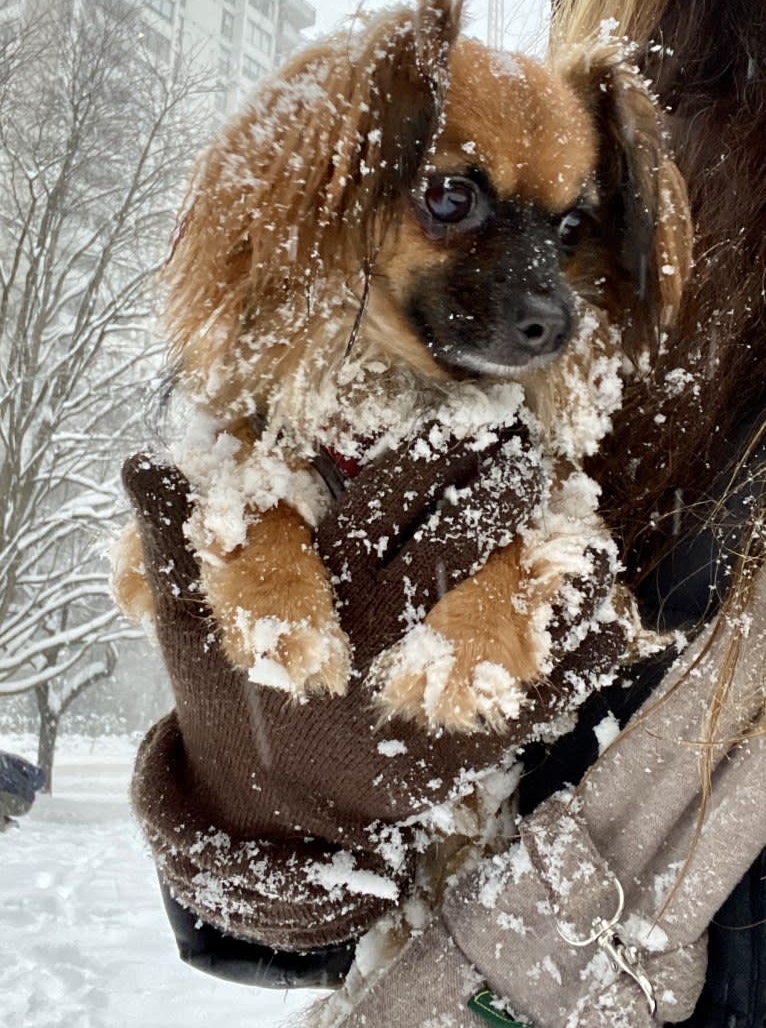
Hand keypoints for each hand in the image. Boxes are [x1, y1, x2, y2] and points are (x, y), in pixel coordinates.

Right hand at [124, 423, 626, 951]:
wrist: (271, 819)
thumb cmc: (236, 705)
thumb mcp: (191, 626)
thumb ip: (175, 543)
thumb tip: (143, 460)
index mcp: (318, 600)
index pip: (386, 502)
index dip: (437, 449)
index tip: (474, 411)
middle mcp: (376, 640)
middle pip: (454, 541)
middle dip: (500, 481)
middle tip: (527, 444)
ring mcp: (423, 697)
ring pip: (509, 610)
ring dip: (553, 557)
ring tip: (578, 514)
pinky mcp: (465, 751)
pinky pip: (541, 697)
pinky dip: (583, 656)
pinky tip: (608, 615)